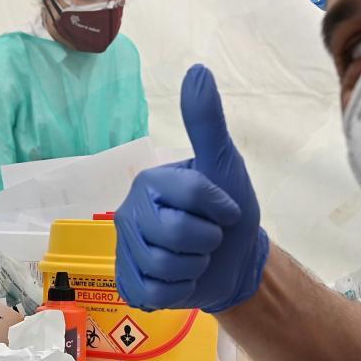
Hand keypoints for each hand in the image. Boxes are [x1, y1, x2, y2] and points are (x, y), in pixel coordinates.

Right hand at [115, 64, 269, 312]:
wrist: (234, 264)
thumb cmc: (230, 212)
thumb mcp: (224, 165)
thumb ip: (207, 122)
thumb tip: (197, 69)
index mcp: (150, 182)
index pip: (191, 196)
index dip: (220, 209)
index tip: (227, 211)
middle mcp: (129, 213)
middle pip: (173, 234)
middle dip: (205, 241)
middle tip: (208, 238)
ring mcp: (125, 250)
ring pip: (165, 266)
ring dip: (194, 267)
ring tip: (196, 258)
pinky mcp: (129, 284)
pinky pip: (154, 291)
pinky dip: (179, 290)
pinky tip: (181, 279)